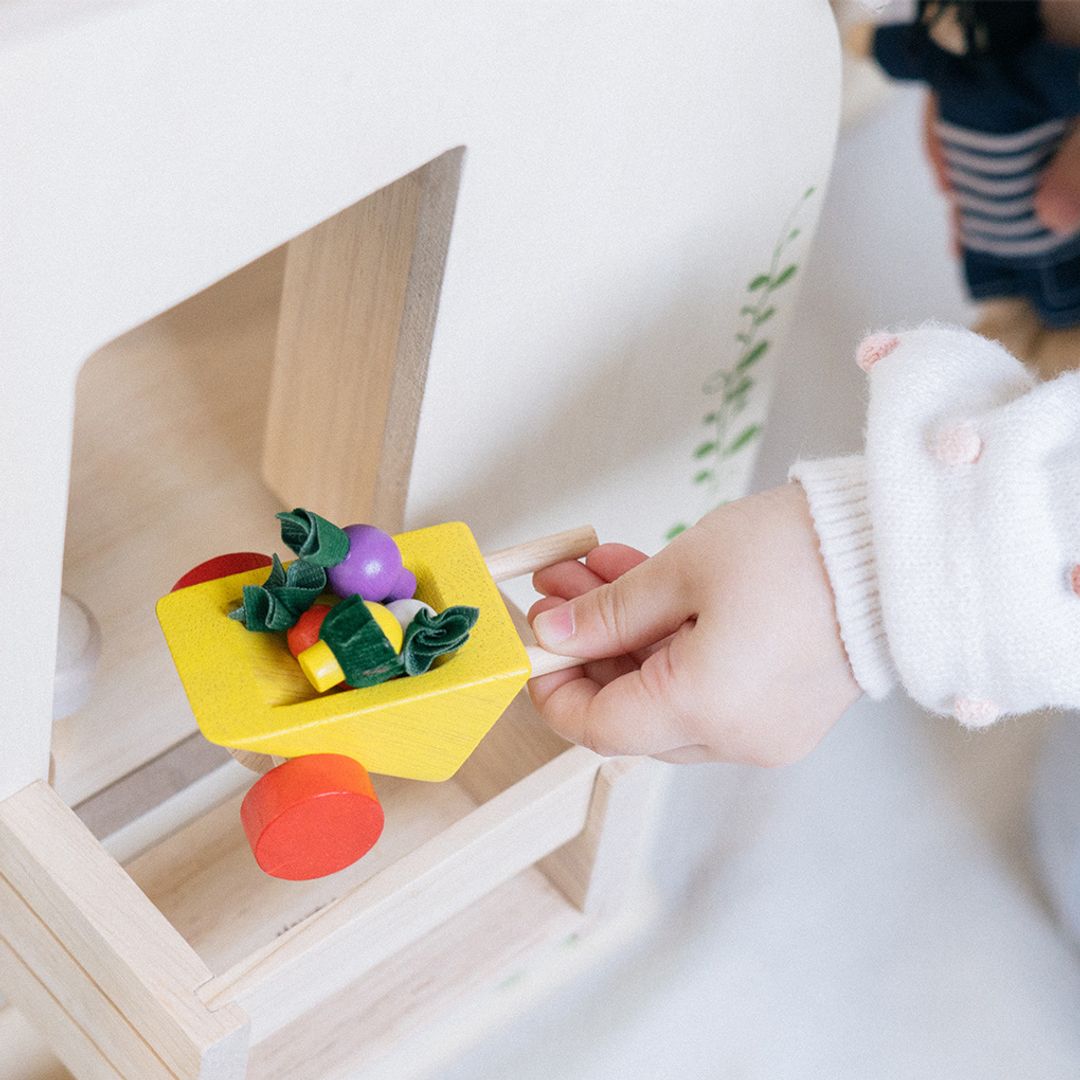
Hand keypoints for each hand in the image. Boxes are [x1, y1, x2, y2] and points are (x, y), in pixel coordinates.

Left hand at [527, 483, 860, 766]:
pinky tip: (648, 587)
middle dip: (589, 647)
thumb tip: (555, 631)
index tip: (536, 643)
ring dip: (627, 637)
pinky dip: (672, 645)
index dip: (553, 688)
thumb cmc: (798, 552)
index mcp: (704, 710)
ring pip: (666, 696)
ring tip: (597, 572)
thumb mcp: (683, 569)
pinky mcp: (783, 711)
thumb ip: (608, 611)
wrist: (897, 549)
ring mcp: (763, 730)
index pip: (596, 728)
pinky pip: (706, 689)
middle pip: (630, 711)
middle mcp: (734, 738)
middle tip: (562, 587)